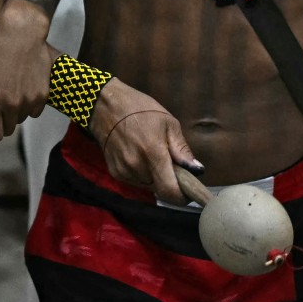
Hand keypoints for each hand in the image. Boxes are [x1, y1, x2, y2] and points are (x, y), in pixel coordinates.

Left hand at [0, 1, 56, 140]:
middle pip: (8, 129)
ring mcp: (29, 99)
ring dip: (15, 112)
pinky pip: (35, 110)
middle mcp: (11, 104)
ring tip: (10, 93)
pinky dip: (29, 105)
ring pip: (22, 118)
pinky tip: (22, 89)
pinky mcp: (43, 93)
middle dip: (1, 121)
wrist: (21, 30)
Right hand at [88, 78, 202, 204]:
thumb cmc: (140, 108)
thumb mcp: (168, 122)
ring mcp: (124, 171)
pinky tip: (139, 156)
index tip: (188, 191)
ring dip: (155, 178)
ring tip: (152, 156)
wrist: (105, 104)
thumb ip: (182, 149)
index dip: (182, 196)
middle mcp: (137, 166)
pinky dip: (142, 174)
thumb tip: (197, 170)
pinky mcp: (115, 172)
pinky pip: (136, 181)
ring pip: (148, 186)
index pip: (170, 192)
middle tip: (170, 164)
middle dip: (169, 182)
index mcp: (153, 153)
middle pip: (161, 190)